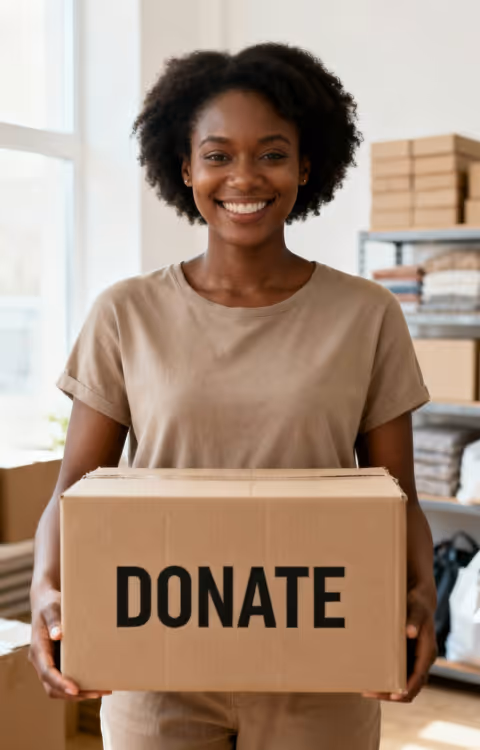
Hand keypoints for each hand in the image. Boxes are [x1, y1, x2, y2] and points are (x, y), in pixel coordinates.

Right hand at [29, 583, 111, 700]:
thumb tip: (57, 635)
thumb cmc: (49, 604)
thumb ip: (54, 620)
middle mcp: (41, 662)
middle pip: (53, 687)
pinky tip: (98, 682)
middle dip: (74, 694)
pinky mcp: (58, 662)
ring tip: (103, 690)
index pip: (47, 673)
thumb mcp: (51, 608)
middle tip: (98, 692)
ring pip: (60, 688)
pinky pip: (66, 679)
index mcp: (38, 650)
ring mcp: (49, 664)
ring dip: (79, 693)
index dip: (60, 683)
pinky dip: (80, 685)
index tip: (75, 689)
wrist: (46, 602)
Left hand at [362, 583, 437, 702]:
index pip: (419, 678)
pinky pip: (397, 673)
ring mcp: (413, 660)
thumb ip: (414, 620)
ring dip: (386, 689)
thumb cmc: (418, 604)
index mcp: (427, 653)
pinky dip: (385, 678)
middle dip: (391, 693)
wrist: (418, 599)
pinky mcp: (405, 657)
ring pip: (402, 683)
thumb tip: (411, 632)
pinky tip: (369, 677)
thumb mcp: (417, 610)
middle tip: (370, 693)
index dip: (407, 689)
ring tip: (366, 689)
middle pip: (410, 686)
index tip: (394, 697)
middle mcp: (422, 660)